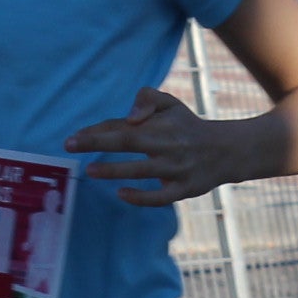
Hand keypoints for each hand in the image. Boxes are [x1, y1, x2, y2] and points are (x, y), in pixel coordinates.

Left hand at [66, 87, 246, 206]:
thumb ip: (147, 99)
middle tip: (70, 145)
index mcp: (162, 124)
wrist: (227, 151)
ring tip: (90, 171)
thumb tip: (129, 118)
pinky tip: (121, 193)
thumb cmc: (188, 127)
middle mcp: (168, 145)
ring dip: (114, 170)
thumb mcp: (171, 104)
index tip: (74, 136)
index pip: (124, 125)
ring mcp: (176, 169)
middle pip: (129, 142)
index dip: (98, 130)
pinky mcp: (184, 190)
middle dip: (97, 143)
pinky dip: (141, 197)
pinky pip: (160, 197)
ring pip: (142, 170)